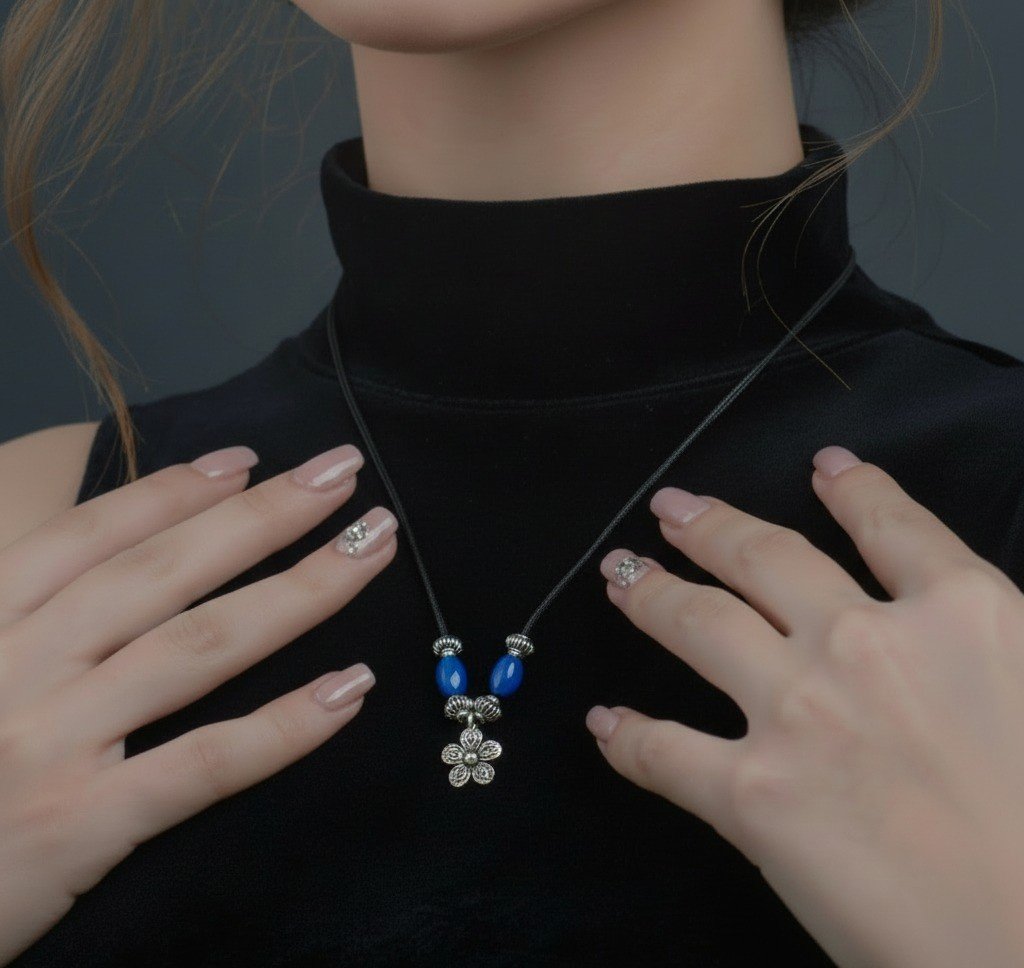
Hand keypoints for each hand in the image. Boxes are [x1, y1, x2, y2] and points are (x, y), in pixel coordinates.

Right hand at [0, 442, 396, 964]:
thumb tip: (107, 570)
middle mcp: (19, 666)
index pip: (93, 537)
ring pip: (201, 646)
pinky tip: (352, 687)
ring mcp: (52, 744)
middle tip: (343, 472)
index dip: (174, 491)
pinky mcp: (78, 826)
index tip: (249, 459)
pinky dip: (286, 725)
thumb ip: (26, 616)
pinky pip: (204, 762)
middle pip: (166, 573)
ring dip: (300, 591)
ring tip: (372, 549)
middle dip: (264, 515)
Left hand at [587, 445, 1023, 967]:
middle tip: (672, 508)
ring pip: (699, 623)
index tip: (823, 466)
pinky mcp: (752, 796)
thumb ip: (989, 648)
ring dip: (651, 591)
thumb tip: (957, 621)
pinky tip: (606, 723)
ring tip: (621, 572)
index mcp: (961, 617)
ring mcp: (798, 713)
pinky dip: (628, 736)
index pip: (893, 528)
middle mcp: (865, 644)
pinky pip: (666, 752)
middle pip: (765, 557)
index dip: (854, 489)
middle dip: (711, 524)